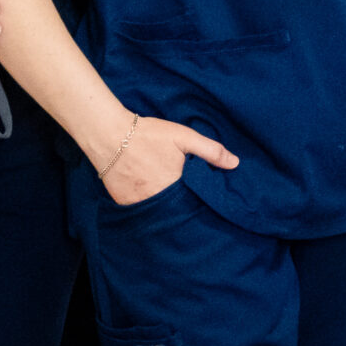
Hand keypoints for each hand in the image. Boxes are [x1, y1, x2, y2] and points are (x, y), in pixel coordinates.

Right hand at [94, 115, 238, 206]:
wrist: (110, 135)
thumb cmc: (149, 134)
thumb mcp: (184, 137)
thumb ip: (211, 151)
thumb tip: (235, 164)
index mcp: (176, 185)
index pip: (194, 202)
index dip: (199, 200)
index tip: (203, 198)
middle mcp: (158, 199)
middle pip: (176, 209)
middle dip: (182, 206)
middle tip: (184, 197)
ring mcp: (139, 203)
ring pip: (158, 211)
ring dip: (165, 207)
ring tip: (168, 197)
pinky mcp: (124, 203)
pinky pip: (140, 210)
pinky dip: (146, 205)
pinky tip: (149, 194)